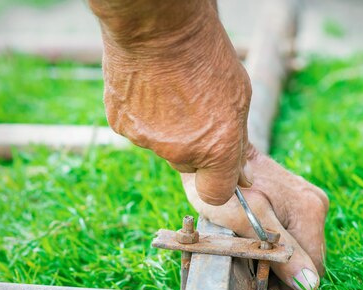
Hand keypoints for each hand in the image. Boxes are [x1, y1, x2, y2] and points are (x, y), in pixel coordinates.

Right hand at [90, 0, 251, 204]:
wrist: (158, 24)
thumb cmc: (206, 54)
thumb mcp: (239, 97)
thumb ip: (237, 142)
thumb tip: (241, 176)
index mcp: (217, 147)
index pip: (216, 194)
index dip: (218, 181)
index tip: (220, 168)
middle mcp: (181, 151)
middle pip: (189, 167)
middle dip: (196, 148)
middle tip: (197, 111)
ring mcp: (147, 141)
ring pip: (163, 148)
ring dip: (170, 130)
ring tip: (173, 93)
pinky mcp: (121, 125)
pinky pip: (139, 132)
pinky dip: (145, 117)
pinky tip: (152, 90)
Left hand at [181, 147, 328, 289]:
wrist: (215, 153)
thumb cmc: (224, 188)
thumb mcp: (246, 223)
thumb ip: (280, 252)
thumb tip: (309, 285)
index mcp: (310, 211)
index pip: (311, 269)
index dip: (285, 282)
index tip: (257, 275)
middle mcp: (316, 205)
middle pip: (308, 259)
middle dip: (281, 267)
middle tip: (249, 258)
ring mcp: (309, 201)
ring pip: (301, 249)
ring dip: (278, 255)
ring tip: (250, 243)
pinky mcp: (299, 200)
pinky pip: (295, 234)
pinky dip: (277, 242)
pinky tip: (256, 233)